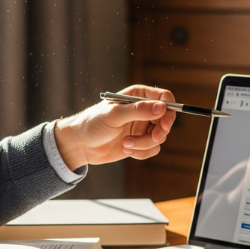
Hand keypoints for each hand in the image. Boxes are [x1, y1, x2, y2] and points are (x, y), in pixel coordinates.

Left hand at [54, 85, 175, 169]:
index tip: (164, 123)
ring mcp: (143, 127)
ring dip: (145, 144)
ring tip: (126, 144)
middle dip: (159, 131)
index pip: (164, 97)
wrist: (80, 144)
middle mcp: (143, 110)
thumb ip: (138, 111)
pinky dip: (142, 153)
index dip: (169, 109)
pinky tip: (126, 151)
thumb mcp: (114, 115)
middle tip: (152, 137)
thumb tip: (162, 107)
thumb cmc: (93, 123)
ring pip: (160, 137)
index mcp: (138, 95)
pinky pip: (153, 149)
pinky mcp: (140, 142)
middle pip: (167, 119)